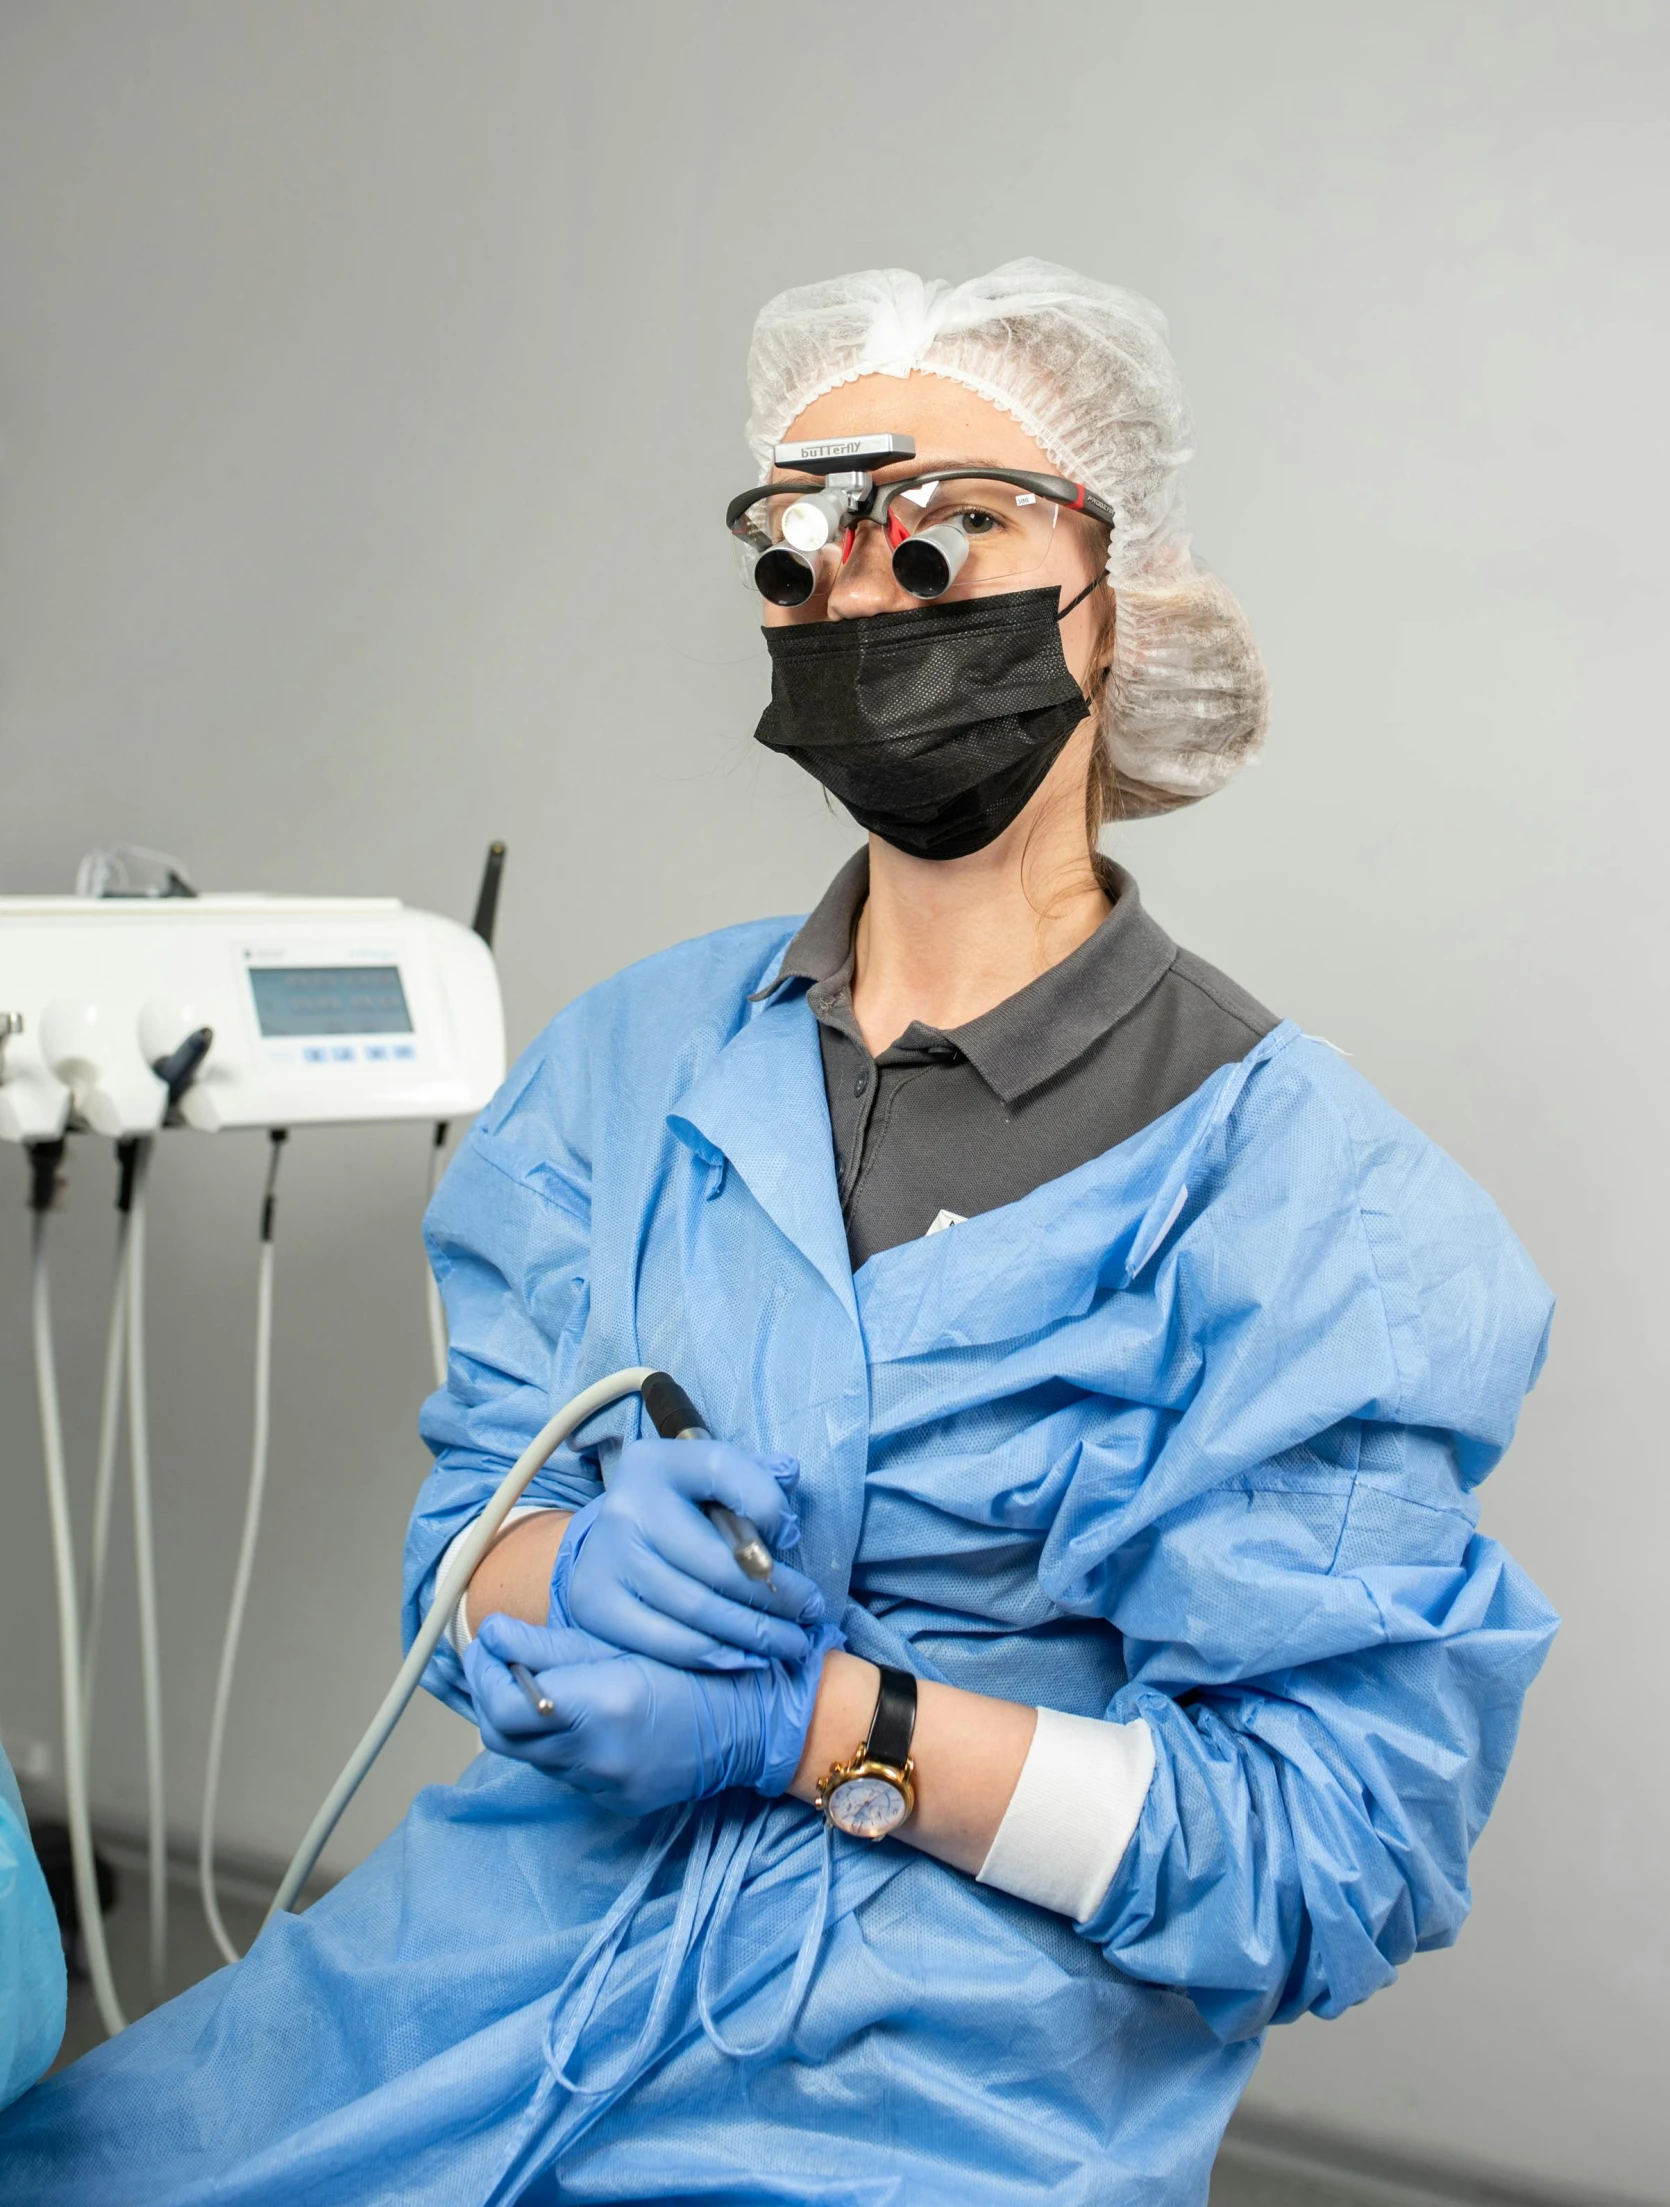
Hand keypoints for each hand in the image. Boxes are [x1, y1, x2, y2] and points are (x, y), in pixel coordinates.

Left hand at [466, 1611, 843, 1816]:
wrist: (756, 1725)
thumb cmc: (701, 1667)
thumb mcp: (629, 1640)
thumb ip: (554, 1644)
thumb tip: (493, 1633)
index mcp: (603, 1707)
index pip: (507, 1707)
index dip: (485, 1674)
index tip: (489, 1641)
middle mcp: (596, 1756)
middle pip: (503, 1737)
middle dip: (489, 1693)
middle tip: (496, 1658)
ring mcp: (603, 1786)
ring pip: (528, 1754)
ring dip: (518, 1716)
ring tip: (534, 1677)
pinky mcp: (612, 1799)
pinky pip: (561, 1769)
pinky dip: (552, 1739)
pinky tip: (573, 1710)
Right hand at [551, 1438, 823, 1671]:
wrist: (615, 1544)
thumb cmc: (683, 1513)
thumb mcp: (714, 1484)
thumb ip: (754, 1479)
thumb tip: (790, 1475)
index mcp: (657, 1463)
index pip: (723, 1471)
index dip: (767, 1503)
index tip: (794, 1537)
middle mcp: (624, 1505)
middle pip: (716, 1560)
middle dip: (775, 1595)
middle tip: (811, 1614)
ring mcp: (604, 1557)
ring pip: (696, 1608)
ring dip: (754, 1633)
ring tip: (790, 1641)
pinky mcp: (594, 1604)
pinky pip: (667, 1642)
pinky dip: (715, 1655)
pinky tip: (747, 1657)